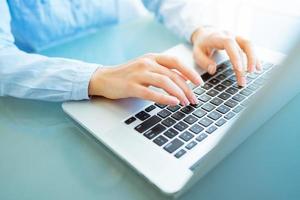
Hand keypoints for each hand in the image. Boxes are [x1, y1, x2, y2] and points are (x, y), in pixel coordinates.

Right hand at [88, 54, 202, 105]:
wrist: (104, 78)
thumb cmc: (127, 75)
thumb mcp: (146, 68)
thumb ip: (162, 72)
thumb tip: (183, 81)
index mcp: (152, 57)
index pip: (176, 62)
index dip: (190, 72)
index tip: (199, 83)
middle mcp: (147, 63)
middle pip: (173, 74)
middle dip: (187, 88)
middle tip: (193, 100)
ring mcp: (138, 74)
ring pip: (165, 82)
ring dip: (178, 93)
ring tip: (185, 103)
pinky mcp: (131, 86)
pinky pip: (151, 92)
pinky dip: (164, 98)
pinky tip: (173, 103)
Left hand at [191, 27, 260, 85]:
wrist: (205, 32)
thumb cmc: (201, 44)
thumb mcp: (196, 53)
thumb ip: (203, 61)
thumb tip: (212, 70)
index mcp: (217, 37)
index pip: (229, 44)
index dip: (235, 56)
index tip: (239, 69)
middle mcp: (229, 35)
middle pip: (242, 46)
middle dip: (245, 63)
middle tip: (244, 78)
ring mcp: (236, 37)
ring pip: (249, 45)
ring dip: (253, 58)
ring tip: (255, 72)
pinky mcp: (240, 41)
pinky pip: (250, 48)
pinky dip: (255, 57)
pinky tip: (258, 68)